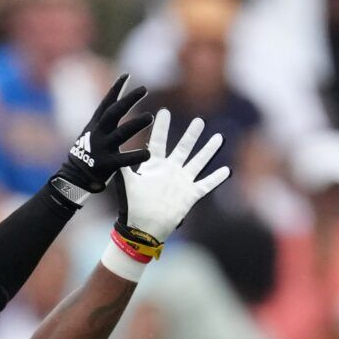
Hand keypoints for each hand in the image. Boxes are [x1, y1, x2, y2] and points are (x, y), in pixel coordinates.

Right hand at [50, 74, 150, 202]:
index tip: (127, 75)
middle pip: (114, 112)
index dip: (116, 88)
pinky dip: (136, 157)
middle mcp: (98, 133)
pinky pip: (124, 160)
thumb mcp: (91, 132)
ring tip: (150, 116)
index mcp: (95, 125)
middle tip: (144, 89)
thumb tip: (116, 99)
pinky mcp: (106, 164)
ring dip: (135, 124)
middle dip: (128, 100)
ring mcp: (102, 148)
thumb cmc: (86, 153)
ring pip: (121, 133)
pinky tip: (148, 154)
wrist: (73, 178)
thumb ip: (104, 119)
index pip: (107, 103)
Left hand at [119, 109, 228, 242]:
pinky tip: (227, 170)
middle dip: (192, 134)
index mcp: (154, 166)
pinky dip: (216, 178)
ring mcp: (182, 182)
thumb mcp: (127, 183)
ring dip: (208, 150)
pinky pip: (206, 184)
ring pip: (198, 162)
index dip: (161, 127)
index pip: (159, 142)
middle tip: (199, 120)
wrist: (143, 228)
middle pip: (183, 148)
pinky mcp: (190, 195)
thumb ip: (122, 166)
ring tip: (219, 137)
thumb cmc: (132, 206)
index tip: (164, 111)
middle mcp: (170, 170)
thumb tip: (111, 150)